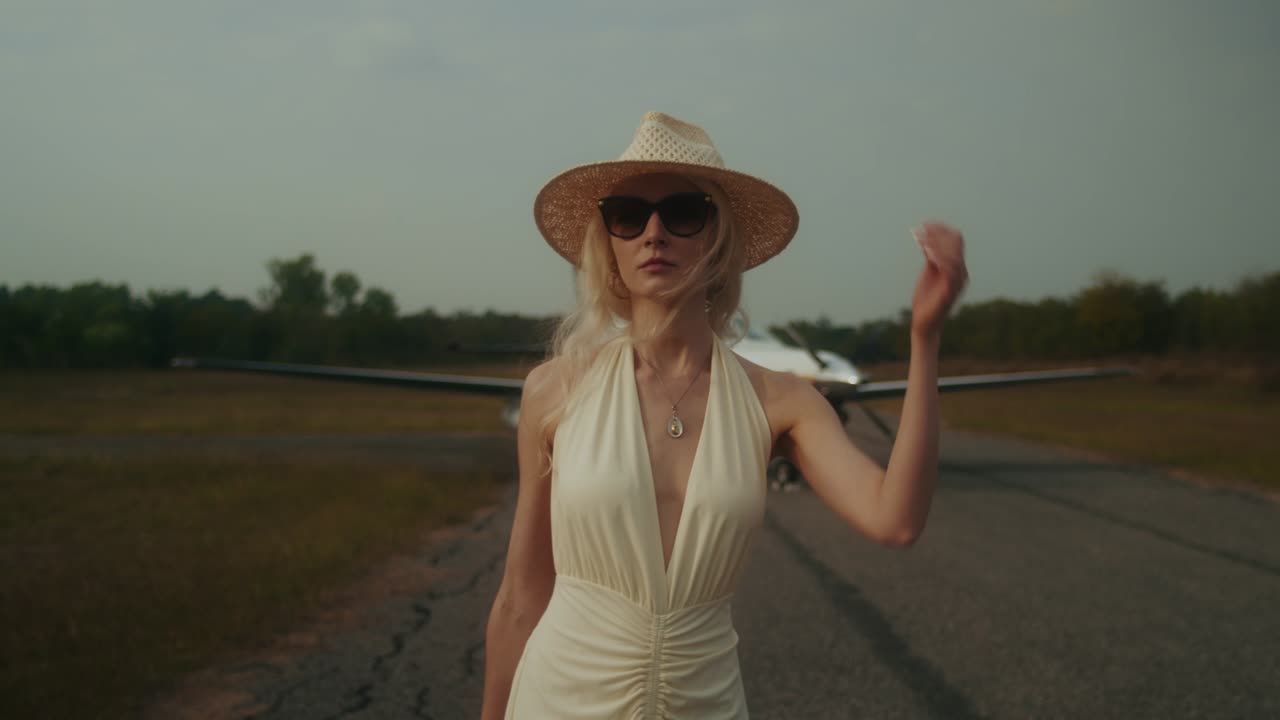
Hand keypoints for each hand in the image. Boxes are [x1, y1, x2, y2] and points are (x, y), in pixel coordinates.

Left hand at [910, 221, 967, 339]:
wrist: (924, 323)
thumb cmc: (926, 299)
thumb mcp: (929, 273)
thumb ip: (932, 258)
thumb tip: (928, 240)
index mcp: (957, 267)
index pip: (956, 240)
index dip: (941, 229)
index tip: (925, 224)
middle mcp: (961, 272)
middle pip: (956, 243)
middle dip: (937, 234)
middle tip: (920, 231)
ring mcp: (958, 282)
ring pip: (954, 254)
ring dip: (936, 244)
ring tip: (920, 240)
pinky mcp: (950, 291)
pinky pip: (950, 270)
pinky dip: (940, 259)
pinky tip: (927, 253)